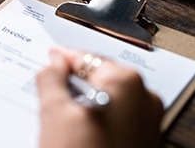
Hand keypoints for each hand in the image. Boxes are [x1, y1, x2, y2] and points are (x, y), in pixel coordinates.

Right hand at [36, 46, 163, 147]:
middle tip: (50, 84)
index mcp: (126, 83)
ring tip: (60, 110)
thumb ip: (51, 77)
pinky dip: (94, 113)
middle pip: (98, 77)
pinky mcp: (142, 139)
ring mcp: (146, 121)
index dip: (63, 57)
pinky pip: (114, 114)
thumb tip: (54, 63)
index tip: (51, 57)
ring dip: (82, 98)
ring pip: (105, 96)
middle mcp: (144, 99)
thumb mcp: (54, 112)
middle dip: (72, 80)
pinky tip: (76, 126)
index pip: (86, 58)